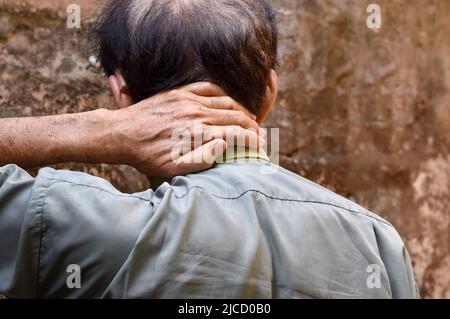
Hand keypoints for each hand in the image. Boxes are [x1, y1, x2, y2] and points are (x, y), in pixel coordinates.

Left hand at [110, 82, 264, 176]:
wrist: (121, 134)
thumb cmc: (147, 156)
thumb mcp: (172, 169)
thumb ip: (202, 159)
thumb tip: (225, 145)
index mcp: (198, 134)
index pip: (236, 134)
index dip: (252, 140)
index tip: (260, 145)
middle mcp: (197, 115)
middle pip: (235, 117)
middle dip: (252, 126)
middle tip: (259, 134)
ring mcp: (188, 101)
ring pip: (226, 102)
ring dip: (242, 111)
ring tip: (249, 120)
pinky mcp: (179, 93)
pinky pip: (208, 88)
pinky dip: (223, 94)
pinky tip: (228, 101)